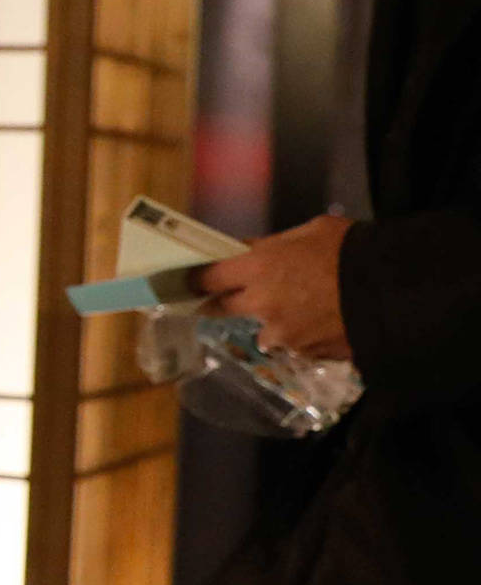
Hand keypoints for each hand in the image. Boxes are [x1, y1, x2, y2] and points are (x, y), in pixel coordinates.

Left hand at [200, 214, 351, 360]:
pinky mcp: (306, 352)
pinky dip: (303, 336)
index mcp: (256, 268)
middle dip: (221, 303)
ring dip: (273, 322)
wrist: (394, 289)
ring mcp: (282, 333)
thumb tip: (248, 250)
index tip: (190, 283)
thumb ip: (271, 245)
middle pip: (222, 308)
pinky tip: (324, 323)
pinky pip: (295, 345)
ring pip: (263, 330)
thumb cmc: (351, 249)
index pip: (206, 278)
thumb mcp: (310, 232)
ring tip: (301, 310)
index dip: (196, 281)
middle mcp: (260, 304)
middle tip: (226, 298)